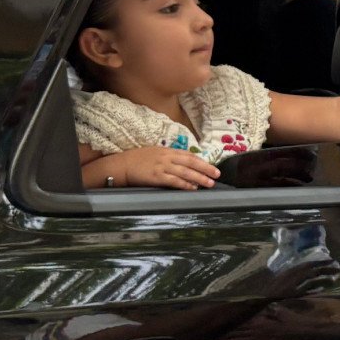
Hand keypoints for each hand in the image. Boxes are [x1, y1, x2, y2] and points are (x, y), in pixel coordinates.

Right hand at [103, 146, 221, 189]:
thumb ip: (169, 157)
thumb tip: (183, 163)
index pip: (189, 155)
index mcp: (167, 151)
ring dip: (199, 178)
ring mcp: (162, 167)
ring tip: (209, 183)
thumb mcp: (155, 153)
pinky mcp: (157, 177)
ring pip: (186, 172)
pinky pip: (174, 181)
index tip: (212, 166)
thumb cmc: (138, 160)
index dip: (202, 161)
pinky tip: (193, 188)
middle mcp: (167, 157)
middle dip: (206, 168)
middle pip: (191, 163)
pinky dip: (185, 185)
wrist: (122, 165)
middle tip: (217, 174)